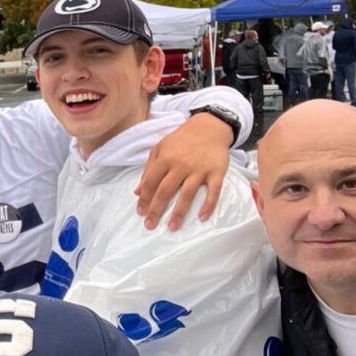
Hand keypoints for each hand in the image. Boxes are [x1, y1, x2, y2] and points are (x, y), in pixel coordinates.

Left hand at [134, 113, 231, 230]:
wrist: (209, 127)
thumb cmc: (181, 140)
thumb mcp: (160, 149)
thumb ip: (149, 169)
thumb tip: (138, 191)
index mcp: (165, 159)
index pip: (151, 182)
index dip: (144, 199)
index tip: (140, 213)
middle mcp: (181, 165)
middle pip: (165, 191)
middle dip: (156, 210)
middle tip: (150, 226)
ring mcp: (199, 170)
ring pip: (187, 194)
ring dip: (179, 213)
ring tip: (172, 227)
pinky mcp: (216, 172)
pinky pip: (213, 191)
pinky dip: (208, 205)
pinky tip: (202, 217)